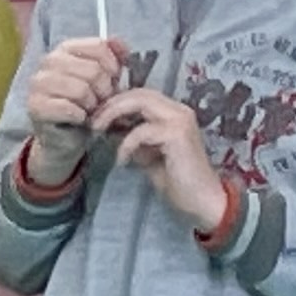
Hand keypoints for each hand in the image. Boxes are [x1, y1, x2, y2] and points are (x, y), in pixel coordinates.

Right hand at [19, 37, 126, 166]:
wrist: (67, 137)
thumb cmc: (88, 103)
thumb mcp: (107, 77)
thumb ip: (115, 56)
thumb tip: (120, 42)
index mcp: (67, 48)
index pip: (99, 46)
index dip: (113, 66)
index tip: (113, 81)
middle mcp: (49, 60)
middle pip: (93, 70)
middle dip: (105, 91)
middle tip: (101, 102)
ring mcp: (39, 82)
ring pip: (81, 90)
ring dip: (92, 105)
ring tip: (90, 110)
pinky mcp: (35, 105)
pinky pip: (68, 108)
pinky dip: (80, 117)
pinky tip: (79, 119)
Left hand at [95, 88, 228, 230]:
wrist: (203, 202)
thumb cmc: (178, 183)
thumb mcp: (149, 157)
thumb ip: (135, 140)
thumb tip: (110, 129)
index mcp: (175, 113)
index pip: (142, 95)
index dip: (117, 102)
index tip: (97, 117)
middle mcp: (179, 110)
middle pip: (139, 93)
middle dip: (112, 104)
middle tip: (93, 121)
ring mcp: (180, 120)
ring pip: (140, 102)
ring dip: (114, 114)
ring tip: (98, 131)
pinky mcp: (177, 134)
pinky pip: (141, 131)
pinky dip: (126, 144)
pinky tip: (122, 161)